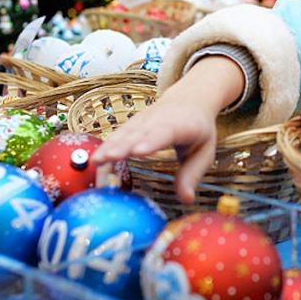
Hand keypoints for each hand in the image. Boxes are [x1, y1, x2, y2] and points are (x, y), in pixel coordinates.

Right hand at [91, 56, 245, 203]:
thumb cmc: (198, 129)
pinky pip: (118, 134)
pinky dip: (106, 145)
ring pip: (125, 132)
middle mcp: (159, 119)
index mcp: (181, 125)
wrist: (190, 99)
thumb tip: (186, 200)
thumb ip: (192, 175)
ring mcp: (143, 119)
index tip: (138, 151)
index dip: (151, 141)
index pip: (165, 132)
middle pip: (139, 133)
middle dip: (123, 146)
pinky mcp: (133, 123)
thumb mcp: (204, 151)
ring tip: (97, 161)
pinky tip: (96, 158)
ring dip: (110, 146)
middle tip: (109, 158)